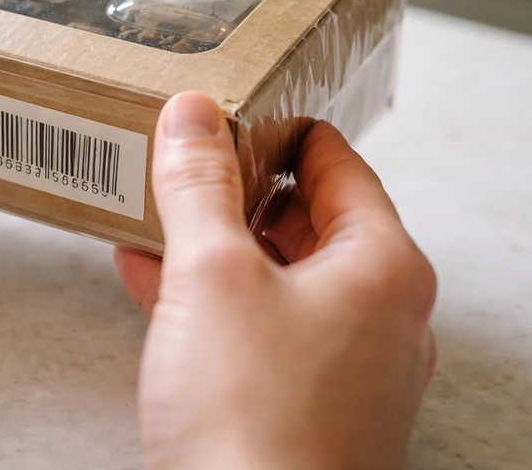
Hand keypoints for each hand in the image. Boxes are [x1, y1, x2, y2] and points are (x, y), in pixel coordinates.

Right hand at [116, 93, 436, 469]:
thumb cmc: (252, 418)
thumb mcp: (211, 274)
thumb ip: (200, 185)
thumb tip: (192, 115)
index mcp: (382, 266)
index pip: (335, 163)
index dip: (274, 130)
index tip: (223, 113)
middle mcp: (380, 313)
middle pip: (307, 219)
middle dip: (236, 190)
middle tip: (181, 164)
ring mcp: (348, 364)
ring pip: (278, 275)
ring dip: (215, 244)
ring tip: (155, 216)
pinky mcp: (309, 403)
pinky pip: (262, 327)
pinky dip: (212, 299)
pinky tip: (149, 281)